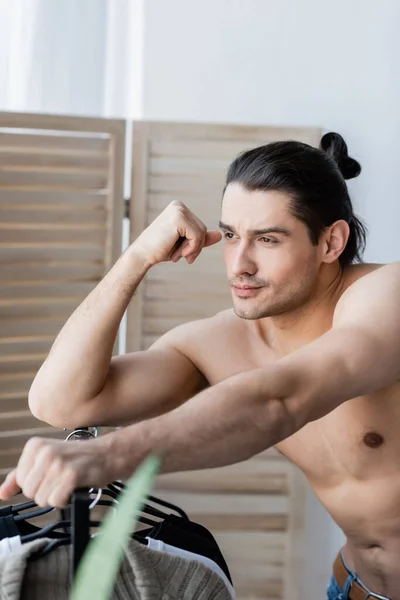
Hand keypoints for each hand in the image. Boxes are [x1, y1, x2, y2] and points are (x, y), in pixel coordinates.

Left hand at [0, 436, 115, 508]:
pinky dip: (65, 500)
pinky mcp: (71, 475)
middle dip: (45, 492)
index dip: (37, 483)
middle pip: (29, 492)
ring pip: (41, 499)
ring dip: (56, 497)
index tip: (51, 475)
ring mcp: (58, 463)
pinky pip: (56, 501)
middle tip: (62, 480)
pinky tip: (74, 488)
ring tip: (68, 483)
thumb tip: (2, 493)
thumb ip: (21, 476)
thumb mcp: (47, 461)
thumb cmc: (78, 458)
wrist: (108, 454)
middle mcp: (45, 452)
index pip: (20, 481)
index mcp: (35, 446)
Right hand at [133, 201, 220, 266]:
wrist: (142, 255)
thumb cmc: (161, 249)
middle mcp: (179, 206)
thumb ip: (201, 238)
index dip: (196, 244)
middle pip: (203, 229)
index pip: (200, 226)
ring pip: (201, 233)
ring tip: (177, 255)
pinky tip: (178, 253)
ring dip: (193, 249)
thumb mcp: (184, 244)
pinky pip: (197, 236)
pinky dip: (191, 248)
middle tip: (180, 256)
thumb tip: (219, 235)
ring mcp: (178, 210)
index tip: (183, 253)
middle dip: (195, 247)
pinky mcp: (178, 219)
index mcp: (180, 208)